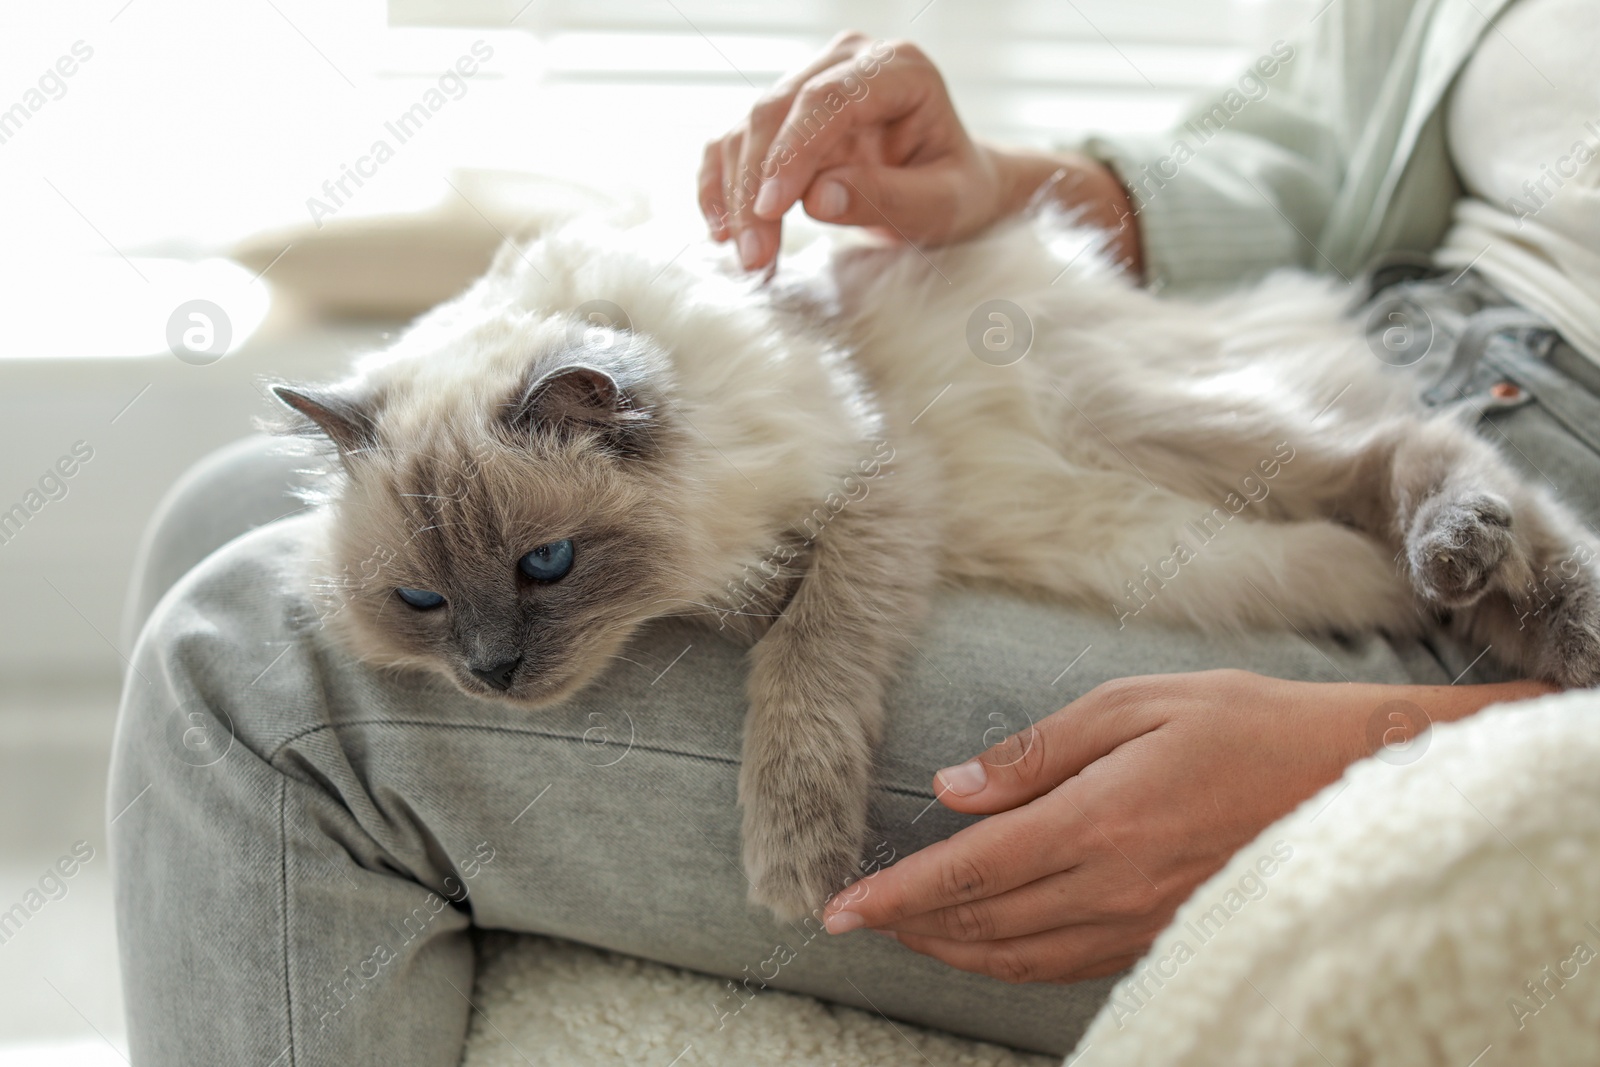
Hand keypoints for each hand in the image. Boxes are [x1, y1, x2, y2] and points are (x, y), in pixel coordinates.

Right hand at [696, 32, 1140, 272]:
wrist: (949, 187)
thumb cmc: (955, 190)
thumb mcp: (940, 204)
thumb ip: (887, 196)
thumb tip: (817, 197)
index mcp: (898, 68)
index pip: (828, 98)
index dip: (793, 151)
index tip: (772, 209)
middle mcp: (847, 62)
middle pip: (777, 111)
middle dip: (756, 186)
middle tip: (754, 254)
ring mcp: (810, 83)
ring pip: (749, 129)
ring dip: (736, 196)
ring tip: (749, 257)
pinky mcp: (784, 117)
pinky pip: (734, 144)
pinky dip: (720, 186)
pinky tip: (722, 230)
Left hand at [820, 670, 1551, 982]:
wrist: (1359, 783)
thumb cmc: (1250, 726)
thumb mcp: (1137, 705)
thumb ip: (1038, 751)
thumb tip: (955, 787)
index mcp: (1097, 823)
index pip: (968, 872)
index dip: (896, 894)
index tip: (838, 907)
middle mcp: (1111, 888)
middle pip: (981, 924)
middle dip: (909, 925)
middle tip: (859, 915)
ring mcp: (1139, 923)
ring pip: (1018, 957)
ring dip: (952, 948)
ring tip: (908, 930)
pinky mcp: (1162, 937)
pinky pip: (1066, 964)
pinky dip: (1010, 959)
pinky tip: (991, 940)